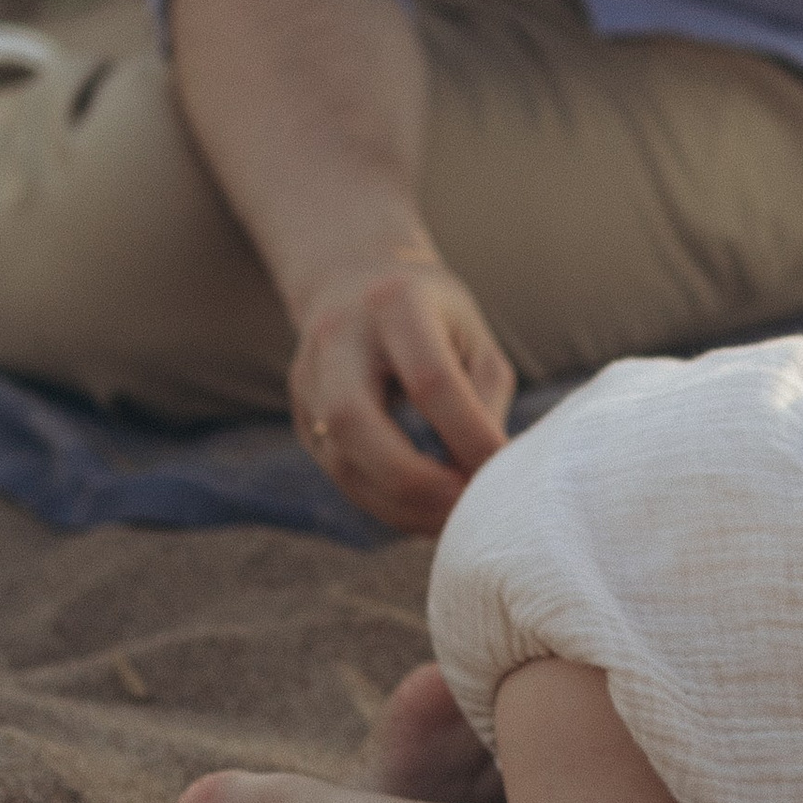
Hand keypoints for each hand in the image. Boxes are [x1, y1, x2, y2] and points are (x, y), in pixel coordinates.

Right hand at [288, 248, 514, 535]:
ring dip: (399, 504)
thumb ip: (484, 396)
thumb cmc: (433, 316)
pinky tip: (423, 514)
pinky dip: (384, 504)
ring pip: (340, 459)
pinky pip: (339, 473)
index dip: (468, 434)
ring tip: (450, 521)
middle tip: (463, 508)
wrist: (354, 282)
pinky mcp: (301, 415)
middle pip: (356, 420)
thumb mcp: (472, 335)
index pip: (430, 379)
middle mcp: (338, 337)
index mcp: (395, 303)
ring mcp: (309, 378)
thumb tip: (489, 471)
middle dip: (413, 479)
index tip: (501, 471)